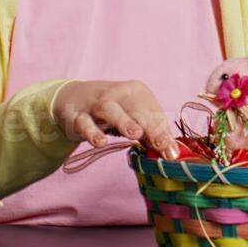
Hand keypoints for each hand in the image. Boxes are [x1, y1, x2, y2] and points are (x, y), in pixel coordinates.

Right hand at [52, 79, 179, 157]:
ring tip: (135, 134)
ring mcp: (95, 103)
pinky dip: (92, 132)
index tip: (172, 153)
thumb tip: (171, 154)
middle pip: (137, 110)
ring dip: (123, 121)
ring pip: (110, 109)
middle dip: (151, 128)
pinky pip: (84, 123)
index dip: (164, 134)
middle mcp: (118, 93)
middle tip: (163, 146)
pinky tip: (101, 142)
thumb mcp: (134, 117)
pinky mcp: (77, 115)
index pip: (154, 114)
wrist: (75, 97)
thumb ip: (151, 134)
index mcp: (137, 92)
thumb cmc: (114, 110)